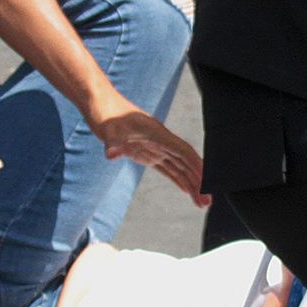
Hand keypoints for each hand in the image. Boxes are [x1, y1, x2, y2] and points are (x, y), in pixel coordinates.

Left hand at [90, 103, 208, 205]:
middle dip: (197, 182)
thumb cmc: (105, 112)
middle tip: (207, 202)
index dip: (196, 166)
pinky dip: (178, 179)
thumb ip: (112, 143)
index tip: (207, 181)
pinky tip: (186, 190)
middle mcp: (160, 141)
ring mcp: (154, 147)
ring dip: (191, 184)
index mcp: (157, 133)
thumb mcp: (107, 128)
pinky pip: (167, 168)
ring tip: (201, 203)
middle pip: (185, 163)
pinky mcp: (145, 153)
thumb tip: (110, 154)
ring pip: (179, 168)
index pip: (182, 151)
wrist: (100, 103)